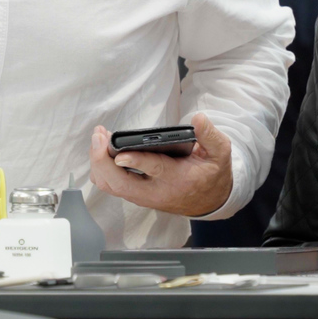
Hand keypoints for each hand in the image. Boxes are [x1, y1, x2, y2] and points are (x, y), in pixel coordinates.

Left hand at [88, 114, 233, 216]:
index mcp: (178, 179)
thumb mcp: (219, 153)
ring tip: (98, 137)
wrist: (209, 200)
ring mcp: (143, 196)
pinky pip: (112, 186)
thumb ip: (210, 136)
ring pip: (111, 186)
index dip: (136, 161)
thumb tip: (198, 119)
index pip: (154, 170)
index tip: (121, 153)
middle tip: (99, 136)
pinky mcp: (135, 194)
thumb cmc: (211, 174)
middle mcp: (156, 191)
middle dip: (103, 161)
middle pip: (121, 183)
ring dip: (99, 163)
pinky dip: (101, 169)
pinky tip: (101, 149)